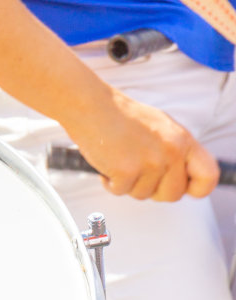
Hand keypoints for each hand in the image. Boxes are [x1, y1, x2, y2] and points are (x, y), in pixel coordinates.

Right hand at [64, 87, 217, 201]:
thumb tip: (179, 176)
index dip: (195, 189)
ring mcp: (150, 162)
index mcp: (183, 140)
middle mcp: (172, 151)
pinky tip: (106, 163)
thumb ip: (175, 150)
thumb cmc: (119, 114)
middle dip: (153, 191)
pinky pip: (120, 191)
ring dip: (128, 184)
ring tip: (118, 162)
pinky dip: (109, 182)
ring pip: (143, 195)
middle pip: (172, 194)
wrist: (90, 104)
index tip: (182, 188)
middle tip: (138, 176)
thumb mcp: (160, 127)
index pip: (208, 177)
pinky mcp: (126, 170)